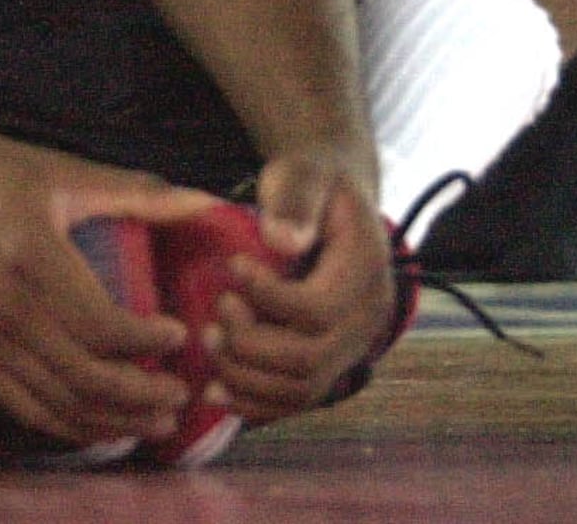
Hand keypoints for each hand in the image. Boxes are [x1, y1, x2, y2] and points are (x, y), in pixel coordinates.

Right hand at [0, 120, 216, 445]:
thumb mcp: (61, 171)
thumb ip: (134, 193)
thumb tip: (202, 201)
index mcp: (29, 255)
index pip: (101, 326)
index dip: (147, 342)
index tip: (178, 336)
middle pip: (82, 376)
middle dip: (140, 394)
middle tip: (179, 394)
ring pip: (52, 401)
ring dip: (109, 419)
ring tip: (151, 420)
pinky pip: (16, 404)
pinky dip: (63, 422)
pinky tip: (96, 422)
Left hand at [204, 153, 393, 422]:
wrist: (330, 201)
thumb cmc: (311, 184)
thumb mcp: (304, 173)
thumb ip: (296, 200)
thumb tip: (282, 241)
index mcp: (367, 272)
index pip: (317, 309)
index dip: (267, 297)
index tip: (232, 266)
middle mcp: (367, 320)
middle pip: (308, 359)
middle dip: (250, 343)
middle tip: (214, 312)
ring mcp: (350, 348)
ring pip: (300, 389)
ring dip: (245, 376)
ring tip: (208, 340)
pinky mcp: (328, 364)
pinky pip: (295, 401)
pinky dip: (254, 403)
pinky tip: (214, 389)